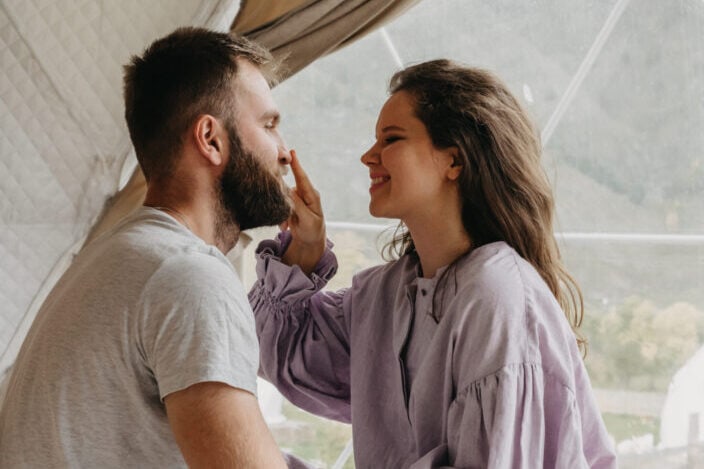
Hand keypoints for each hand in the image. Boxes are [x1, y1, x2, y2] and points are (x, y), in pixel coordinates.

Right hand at [282, 150, 325, 274]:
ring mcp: (297, 199)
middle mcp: (304, 194)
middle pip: (289, 187)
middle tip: (285, 212)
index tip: (292, 152)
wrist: (310, 240)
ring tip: (287, 227)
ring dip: (282, 213)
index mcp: (312, 196)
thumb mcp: (307, 220)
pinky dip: (281, 218)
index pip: (302, 178)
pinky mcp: (291, 204)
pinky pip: (281, 206)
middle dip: (283, 200)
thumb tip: (289, 191)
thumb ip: (298, 205)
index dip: (297, 165)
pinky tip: (285, 227)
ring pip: (282, 199)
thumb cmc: (312, 230)